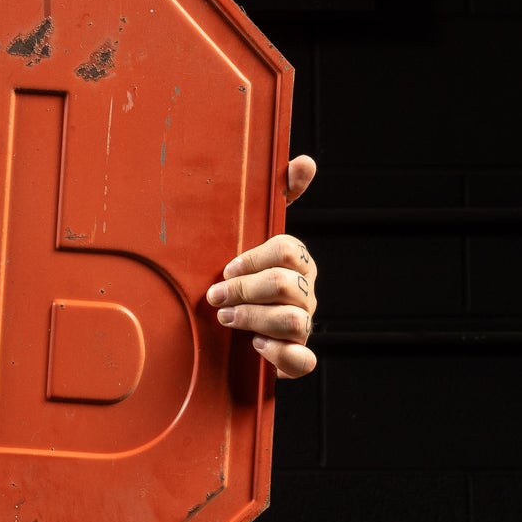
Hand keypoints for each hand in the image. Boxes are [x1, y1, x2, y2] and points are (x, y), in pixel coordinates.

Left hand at [207, 155, 318, 378]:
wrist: (224, 323)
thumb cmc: (241, 273)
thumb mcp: (250, 233)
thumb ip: (278, 196)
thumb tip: (306, 161)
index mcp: (297, 262)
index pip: (287, 249)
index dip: (251, 258)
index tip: (225, 266)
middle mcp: (305, 292)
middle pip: (286, 286)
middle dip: (244, 290)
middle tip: (216, 297)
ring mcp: (303, 325)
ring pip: (294, 321)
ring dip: (253, 319)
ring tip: (227, 320)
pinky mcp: (295, 357)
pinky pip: (303, 361)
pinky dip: (280, 355)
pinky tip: (256, 348)